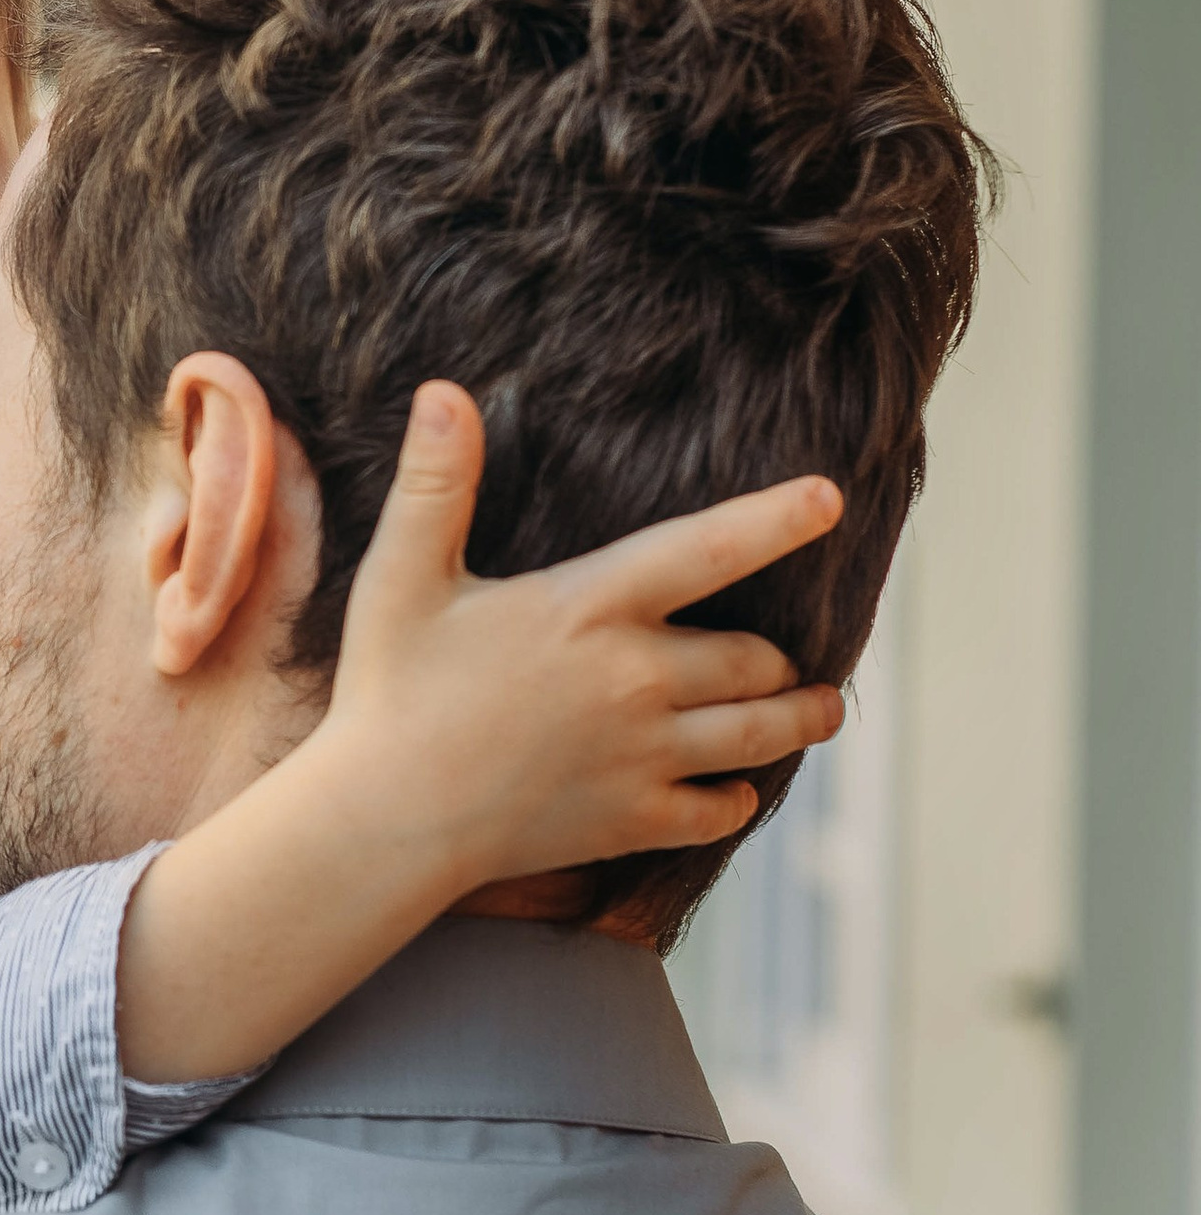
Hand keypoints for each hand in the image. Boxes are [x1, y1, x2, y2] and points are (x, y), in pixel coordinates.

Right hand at [326, 382, 844, 892]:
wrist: (385, 819)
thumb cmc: (390, 690)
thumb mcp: (402, 577)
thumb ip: (435, 485)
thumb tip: (443, 392)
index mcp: (590, 609)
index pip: (708, 550)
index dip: (777, 520)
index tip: (831, 499)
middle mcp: (635, 680)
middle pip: (756, 658)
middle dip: (781, 656)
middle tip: (789, 653)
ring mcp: (641, 757)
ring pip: (761, 735)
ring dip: (800, 719)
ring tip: (819, 708)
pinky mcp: (632, 821)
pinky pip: (721, 812)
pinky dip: (739, 798)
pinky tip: (735, 788)